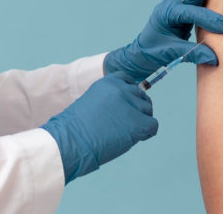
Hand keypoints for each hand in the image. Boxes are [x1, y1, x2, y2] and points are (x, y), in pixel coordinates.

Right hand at [41, 74, 157, 182]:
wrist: (69, 141)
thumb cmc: (76, 128)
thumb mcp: (92, 102)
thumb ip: (110, 99)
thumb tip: (129, 108)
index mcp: (109, 81)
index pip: (129, 81)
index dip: (129, 96)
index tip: (123, 108)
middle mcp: (122, 89)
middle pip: (141, 96)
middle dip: (135, 110)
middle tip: (121, 125)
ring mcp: (130, 105)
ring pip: (148, 111)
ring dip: (140, 122)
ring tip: (122, 133)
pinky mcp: (137, 123)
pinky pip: (153, 126)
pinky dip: (146, 134)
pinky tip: (132, 139)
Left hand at [104, 0, 222, 81]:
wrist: (143, 51)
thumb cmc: (154, 51)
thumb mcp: (172, 53)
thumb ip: (193, 54)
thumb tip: (215, 58)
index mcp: (167, 13)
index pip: (192, 11)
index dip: (212, 20)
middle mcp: (170, 2)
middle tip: (210, 7)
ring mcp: (175, 0)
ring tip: (213, 8)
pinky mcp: (181, 3)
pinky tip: (210, 10)